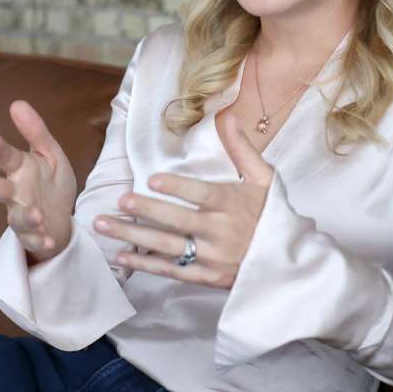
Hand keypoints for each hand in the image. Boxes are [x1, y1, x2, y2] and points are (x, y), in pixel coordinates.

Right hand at [0, 100, 77, 262]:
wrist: (61, 220)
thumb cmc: (50, 183)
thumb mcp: (49, 154)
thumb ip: (36, 132)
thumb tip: (16, 102)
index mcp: (19, 169)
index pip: (5, 157)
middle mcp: (15, 193)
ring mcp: (23, 216)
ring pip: (17, 218)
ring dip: (26, 216)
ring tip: (36, 214)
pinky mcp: (35, 236)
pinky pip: (36, 239)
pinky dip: (42, 240)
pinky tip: (48, 239)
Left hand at [94, 113, 274, 288]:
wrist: (289, 262)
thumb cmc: (273, 214)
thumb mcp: (265, 178)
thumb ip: (242, 147)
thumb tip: (227, 114)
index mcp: (234, 205)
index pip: (203, 195)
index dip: (178, 188)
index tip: (153, 180)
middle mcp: (221, 233)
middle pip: (179, 221)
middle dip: (148, 211)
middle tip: (121, 200)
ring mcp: (213, 258)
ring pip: (168, 247)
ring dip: (133, 236)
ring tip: (104, 225)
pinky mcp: (207, 278)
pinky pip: (172, 271)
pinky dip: (145, 264)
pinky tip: (121, 255)